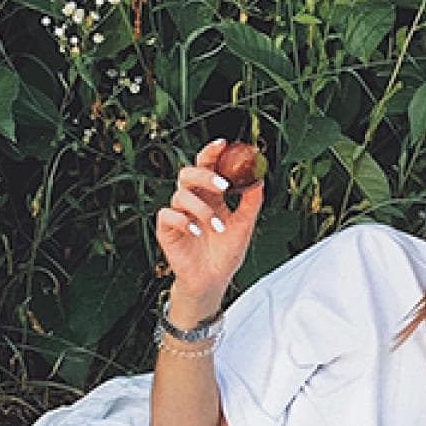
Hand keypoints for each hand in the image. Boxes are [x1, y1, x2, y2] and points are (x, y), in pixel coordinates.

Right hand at [155, 140, 265, 306]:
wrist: (212, 281)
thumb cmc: (226, 253)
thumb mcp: (244, 227)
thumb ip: (250, 203)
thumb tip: (259, 178)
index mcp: (210, 195)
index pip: (207, 166)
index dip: (212, 152)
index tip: (224, 143)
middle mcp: (191, 200)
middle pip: (188, 173)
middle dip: (205, 175)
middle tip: (224, 185)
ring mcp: (177, 213)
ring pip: (180, 195)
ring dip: (202, 209)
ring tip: (218, 228)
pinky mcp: (166, 229)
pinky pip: (168, 215)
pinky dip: (183, 221)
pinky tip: (197, 232)